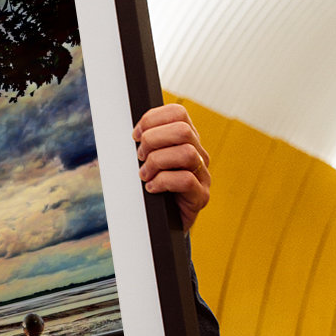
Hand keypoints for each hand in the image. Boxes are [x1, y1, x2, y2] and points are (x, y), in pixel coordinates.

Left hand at [133, 103, 210, 231]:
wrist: (162, 223)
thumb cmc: (152, 188)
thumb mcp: (146, 160)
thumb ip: (145, 143)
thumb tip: (133, 132)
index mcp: (186, 140)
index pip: (178, 113)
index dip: (152, 119)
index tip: (135, 135)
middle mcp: (199, 154)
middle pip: (183, 130)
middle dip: (153, 140)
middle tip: (140, 157)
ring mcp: (203, 175)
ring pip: (186, 153)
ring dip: (157, 162)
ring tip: (144, 175)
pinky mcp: (201, 196)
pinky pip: (186, 180)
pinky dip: (162, 182)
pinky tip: (151, 188)